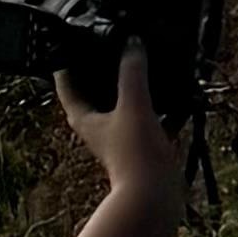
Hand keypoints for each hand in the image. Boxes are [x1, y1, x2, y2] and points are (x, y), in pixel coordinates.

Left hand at [59, 45, 183, 197]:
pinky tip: (172, 98)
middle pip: (92, 91)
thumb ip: (132, 74)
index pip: (64, 82)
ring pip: (120, 104)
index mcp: (82, 116)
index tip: (73, 40)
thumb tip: (132, 45)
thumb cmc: (135, 156)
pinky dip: (156, 107)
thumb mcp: (133, 107)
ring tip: (141, 66)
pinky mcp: (139, 144)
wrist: (155, 196)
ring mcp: (118, 136)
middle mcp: (96, 126)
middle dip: (101, 70)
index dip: (66, 60)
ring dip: (130, 87)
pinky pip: (146, 118)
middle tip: (111, 48)